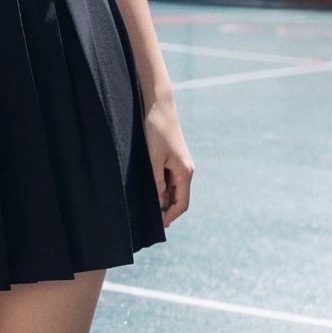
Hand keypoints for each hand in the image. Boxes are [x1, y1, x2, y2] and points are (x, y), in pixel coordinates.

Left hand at [143, 93, 193, 227]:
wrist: (159, 106)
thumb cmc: (155, 131)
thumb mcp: (153, 159)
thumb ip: (157, 182)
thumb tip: (159, 203)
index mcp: (185, 172)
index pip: (181, 204)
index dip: (170, 217)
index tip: (157, 226)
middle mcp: (186, 170)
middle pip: (178, 199)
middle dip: (165, 211)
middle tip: (148, 221)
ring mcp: (180, 164)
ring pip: (172, 190)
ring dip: (162, 200)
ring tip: (145, 208)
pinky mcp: (173, 158)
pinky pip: (168, 180)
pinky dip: (160, 188)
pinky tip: (147, 191)